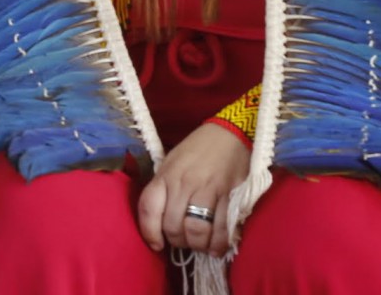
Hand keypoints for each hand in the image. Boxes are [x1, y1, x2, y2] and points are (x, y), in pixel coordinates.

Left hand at [136, 123, 249, 256]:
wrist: (230, 133)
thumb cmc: (198, 149)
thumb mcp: (172, 162)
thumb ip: (164, 188)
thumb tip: (159, 219)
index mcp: (166, 174)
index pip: (149, 208)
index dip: (149, 232)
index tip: (156, 244)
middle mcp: (184, 183)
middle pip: (173, 226)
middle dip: (177, 241)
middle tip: (184, 241)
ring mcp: (208, 190)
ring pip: (196, 231)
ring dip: (197, 245)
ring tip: (200, 245)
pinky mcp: (231, 195)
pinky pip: (222, 228)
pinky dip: (218, 244)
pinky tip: (216, 247)